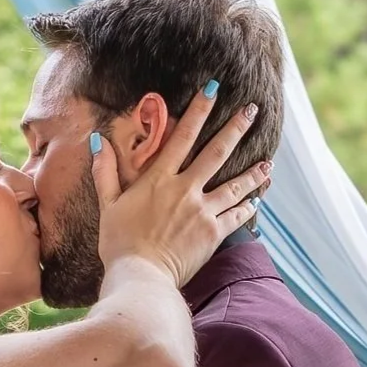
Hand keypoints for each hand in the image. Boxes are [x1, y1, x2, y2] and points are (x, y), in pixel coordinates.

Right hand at [95, 86, 270, 285]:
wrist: (140, 277)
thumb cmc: (119, 243)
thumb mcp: (108, 205)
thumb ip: (105, 172)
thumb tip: (98, 142)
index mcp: (160, 179)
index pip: (183, 136)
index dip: (199, 110)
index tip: (213, 89)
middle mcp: (185, 189)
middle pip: (217, 152)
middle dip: (236, 128)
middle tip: (253, 110)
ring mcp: (203, 211)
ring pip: (235, 185)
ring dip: (253, 172)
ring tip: (269, 163)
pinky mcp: (214, 233)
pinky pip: (237, 216)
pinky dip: (248, 206)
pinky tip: (257, 199)